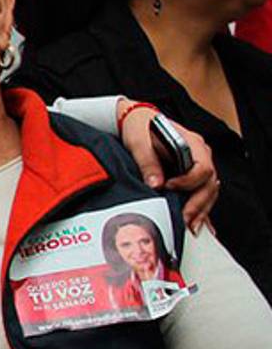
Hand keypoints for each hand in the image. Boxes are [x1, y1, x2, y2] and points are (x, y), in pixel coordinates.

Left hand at [117, 100, 216, 232]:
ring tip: (191, 226)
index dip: (189, 181)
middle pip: (209, 184)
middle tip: (186, 220)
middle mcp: (200, 155)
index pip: (202, 167)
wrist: (137, 121)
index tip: (170, 187)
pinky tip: (196, 222)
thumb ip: (148, 163)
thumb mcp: (140, 142)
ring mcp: (197, 165)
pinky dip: (199, 208)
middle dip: (198, 204)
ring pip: (208, 191)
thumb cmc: (141, 127)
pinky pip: (200, 193)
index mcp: (192, 144)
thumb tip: (155, 184)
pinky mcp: (190, 175)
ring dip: (201, 210)